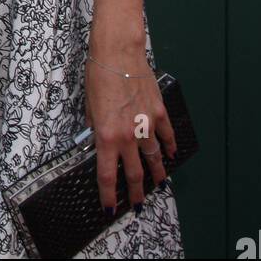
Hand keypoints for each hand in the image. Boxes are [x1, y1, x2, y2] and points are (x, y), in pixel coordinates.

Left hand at [85, 43, 177, 212]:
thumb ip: (95, 126)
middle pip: (135, 173)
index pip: (107, 175)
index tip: (109, 206)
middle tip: (136, 204)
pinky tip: (172, 154)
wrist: (118, 54)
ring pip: (154, 157)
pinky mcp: (158, 112)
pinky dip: (170, 146)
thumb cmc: (98, 76)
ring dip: (157, 173)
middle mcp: (128, 135)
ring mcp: (146, 125)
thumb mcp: (89, 105)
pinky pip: (167, 135)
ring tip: (159, 184)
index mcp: (107, 136)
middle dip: (135, 192)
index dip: (108, 194)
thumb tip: (97, 138)